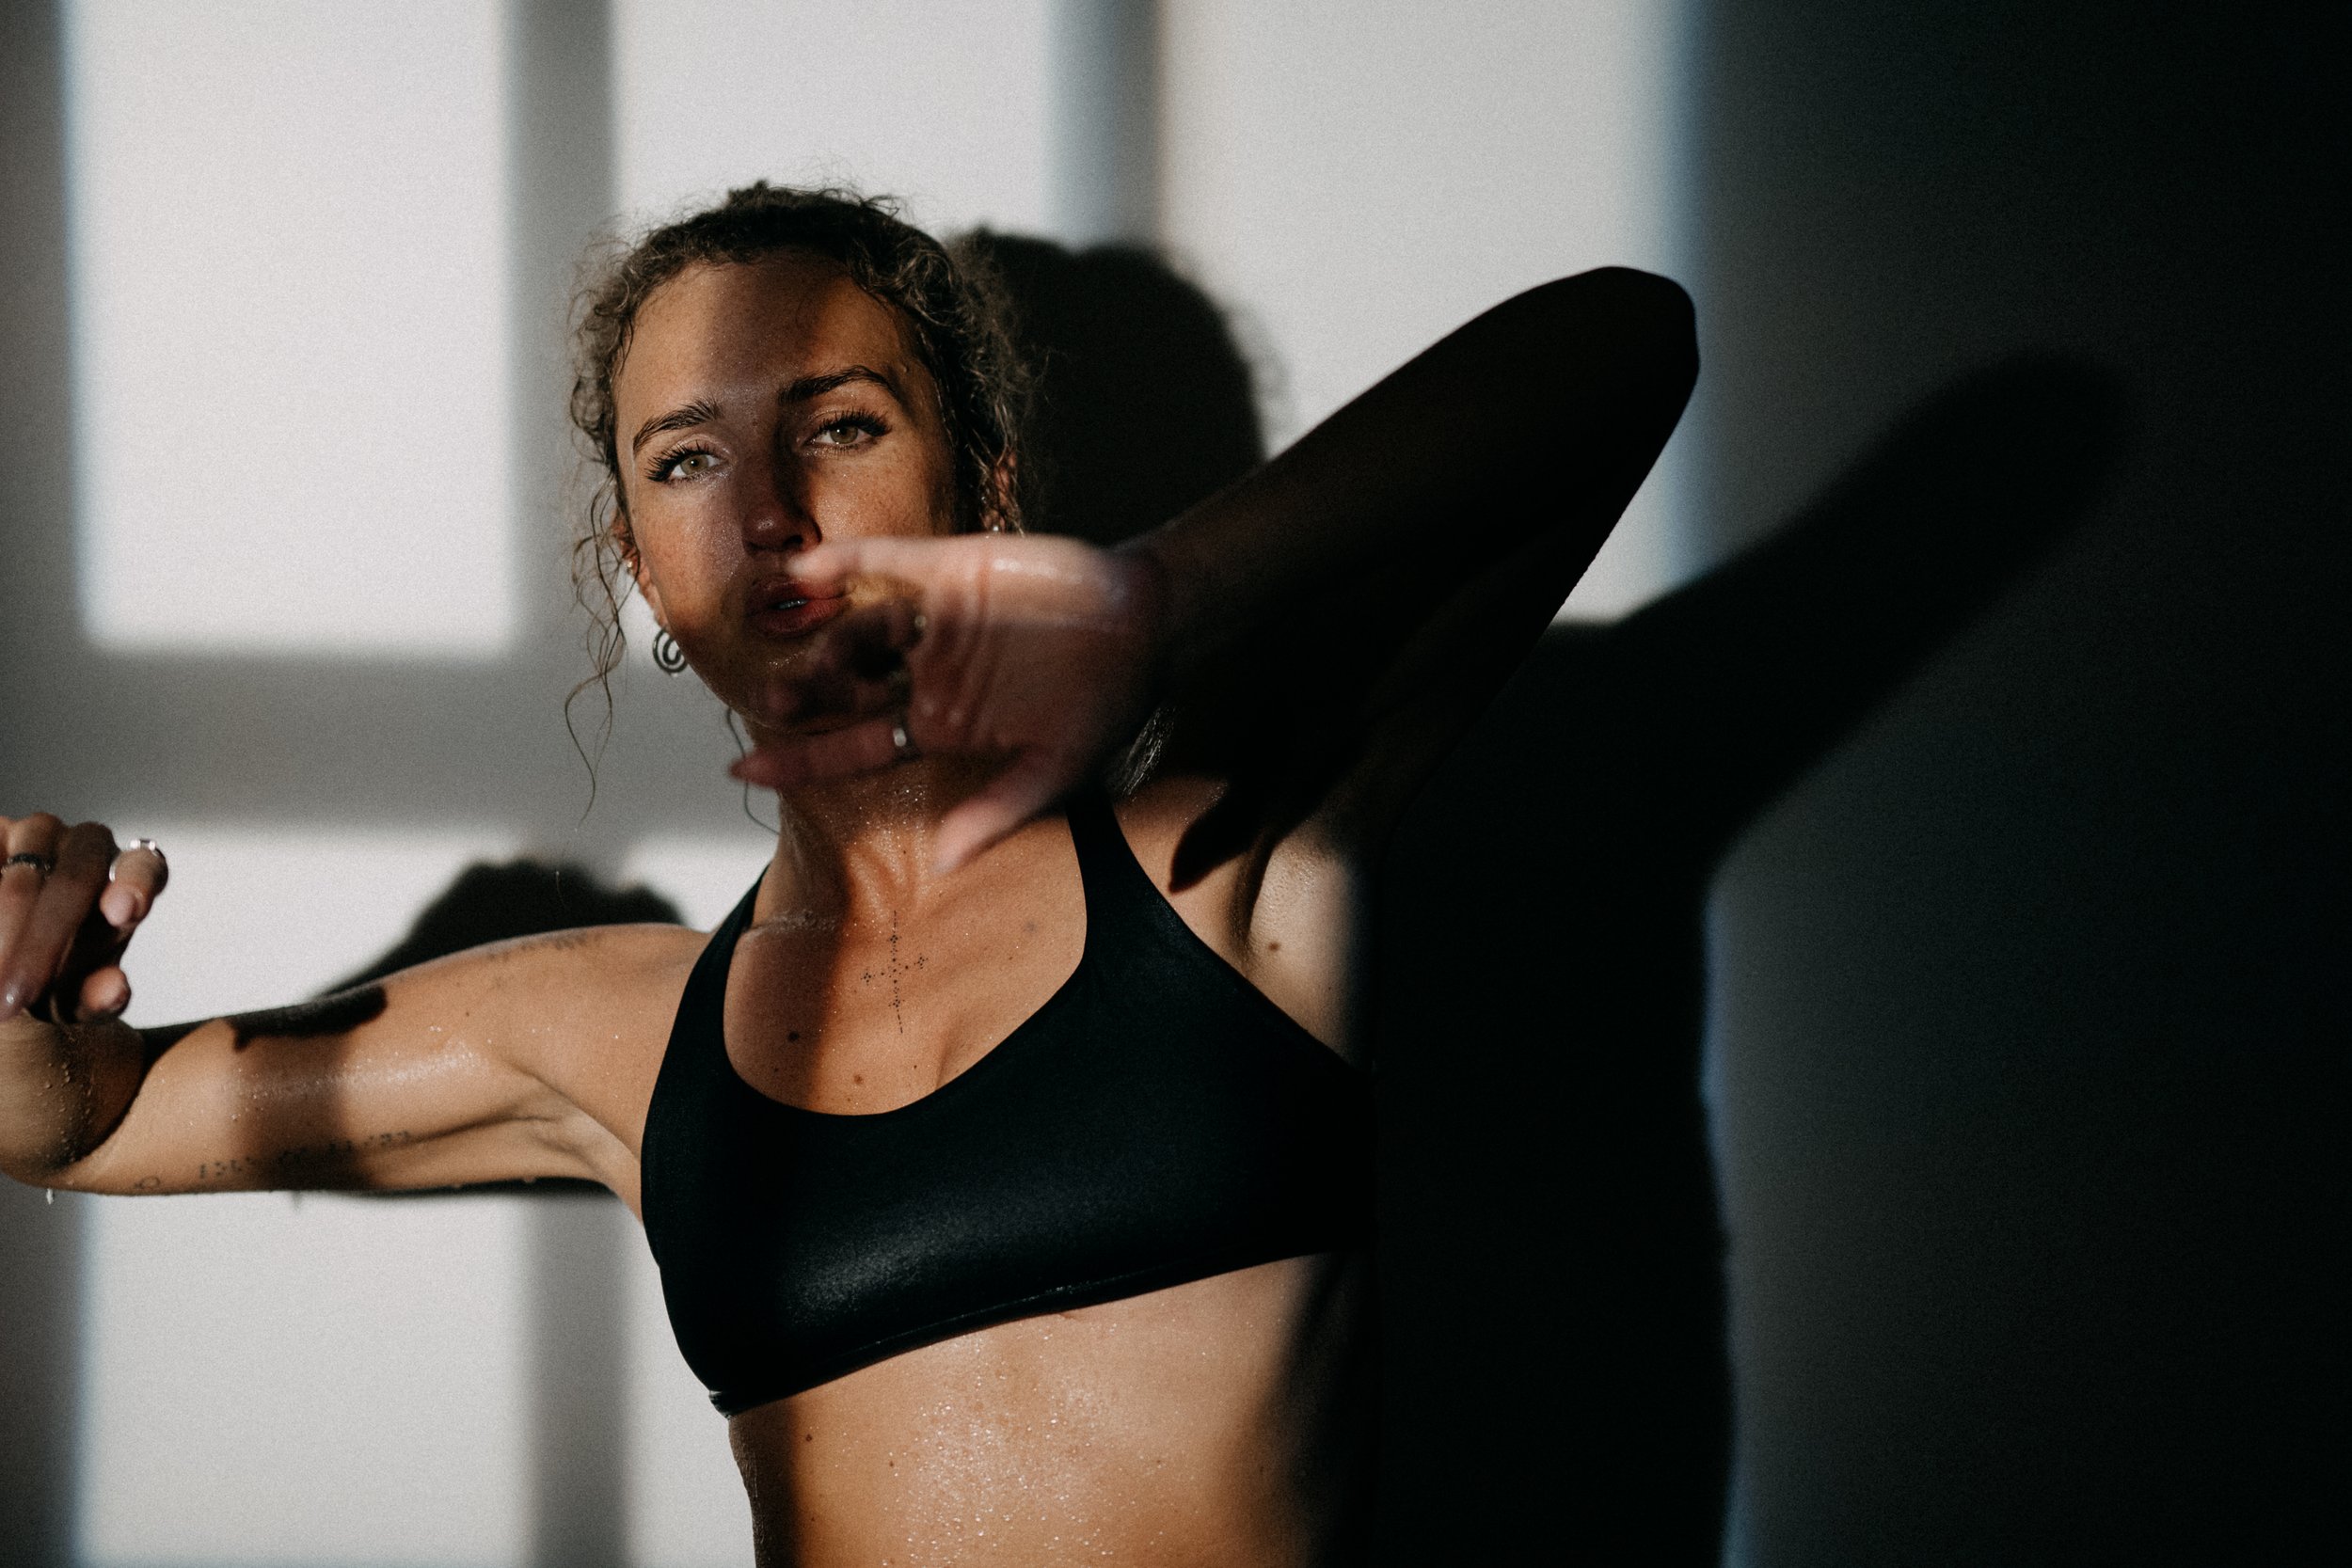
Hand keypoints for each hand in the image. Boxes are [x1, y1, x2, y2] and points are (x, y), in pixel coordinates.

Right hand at [0, 816, 167, 1024]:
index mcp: (130, 877)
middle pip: (76, 881)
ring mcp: (37, 833)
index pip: (145, 867)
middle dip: (45, 941)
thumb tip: (114, 990)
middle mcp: (89, 846)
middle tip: (18, 998)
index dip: (136, 885)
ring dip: (6, 929)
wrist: (7, 959)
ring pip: (24, 874)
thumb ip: (99, 997)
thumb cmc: (60, 971)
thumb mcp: (78, 996)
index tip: (122, 913)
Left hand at [731, 534, 1164, 872]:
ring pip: (860, 630)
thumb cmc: (1107, 700)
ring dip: (827, 643)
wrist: (1149, 621)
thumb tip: (948, 862)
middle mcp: (928, 675)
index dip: (799, 759)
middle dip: (804, 695)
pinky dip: (846, 562)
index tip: (742, 767)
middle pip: (844, 689)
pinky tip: (808, 569)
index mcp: (943, 726)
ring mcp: (937, 620)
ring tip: (819, 659)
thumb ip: (1001, 809)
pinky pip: (888, 563)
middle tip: (775, 699)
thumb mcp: (1058, 767)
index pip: (854, 748)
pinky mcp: (954, 568)